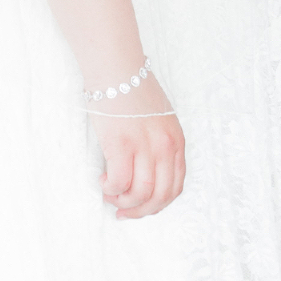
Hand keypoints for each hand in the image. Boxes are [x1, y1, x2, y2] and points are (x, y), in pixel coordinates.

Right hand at [91, 83, 185, 219]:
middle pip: (160, 196)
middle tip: (122, 211)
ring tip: (110, 194)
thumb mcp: (159, 120)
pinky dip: (110, 189)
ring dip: (123, 202)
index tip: (141, 208)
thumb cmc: (132, 91)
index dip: (157, 205)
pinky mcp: (122, 145)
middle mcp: (165, 147)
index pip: (175, 187)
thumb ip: (158, 145)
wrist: (116, 69)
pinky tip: (103, 180)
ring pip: (141, 194)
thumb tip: (145, 172)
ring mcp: (145, 147)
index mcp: (177, 141)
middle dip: (140, 211)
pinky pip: (120, 182)